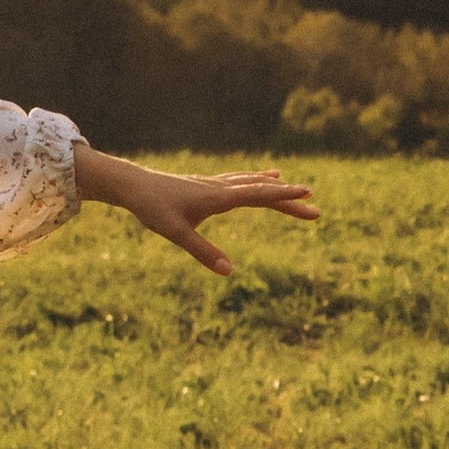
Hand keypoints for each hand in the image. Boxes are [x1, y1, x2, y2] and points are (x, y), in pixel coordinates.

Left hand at [74, 146, 317, 280]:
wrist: (132, 185)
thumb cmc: (153, 209)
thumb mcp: (176, 234)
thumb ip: (203, 252)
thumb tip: (228, 271)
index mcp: (218, 198)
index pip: (259, 196)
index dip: (285, 197)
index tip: (309, 196)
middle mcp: (220, 187)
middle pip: (262, 190)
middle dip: (289, 199)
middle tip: (316, 207)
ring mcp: (214, 184)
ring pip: (253, 183)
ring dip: (276, 188)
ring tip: (296, 188)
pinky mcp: (207, 185)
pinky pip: (240, 180)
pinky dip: (257, 179)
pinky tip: (263, 176)